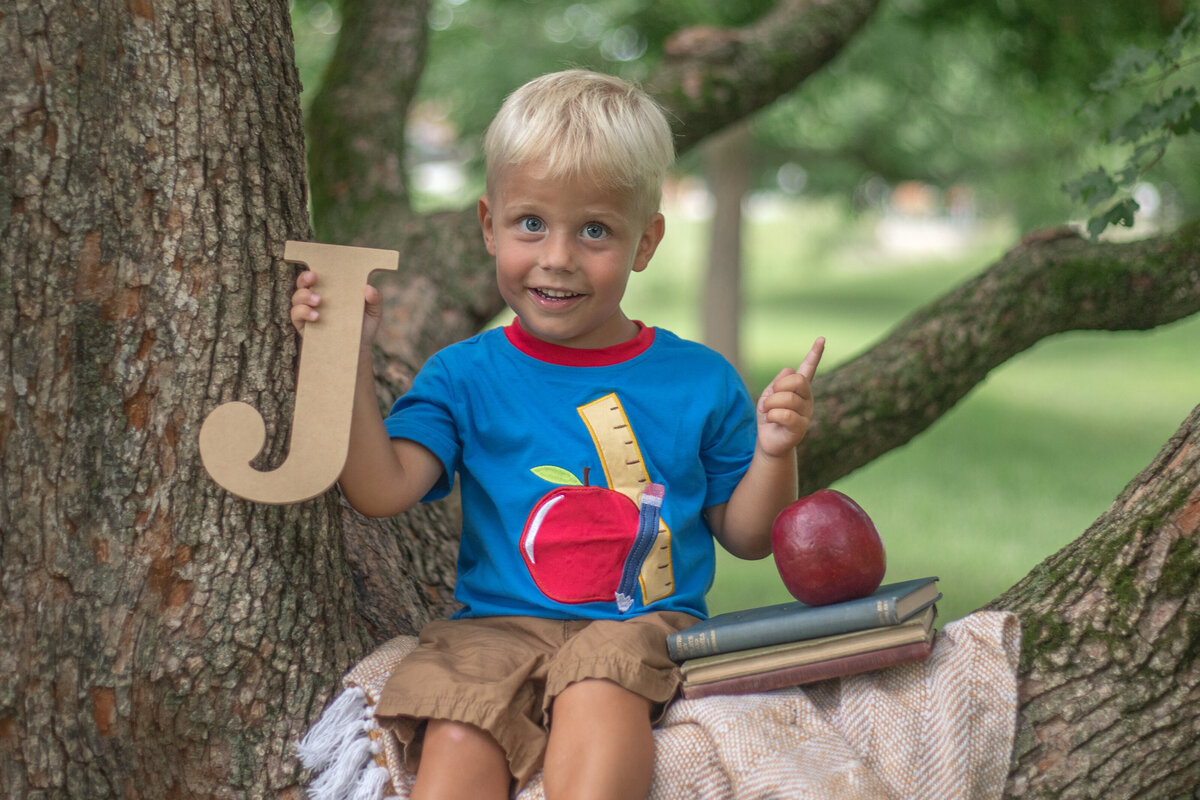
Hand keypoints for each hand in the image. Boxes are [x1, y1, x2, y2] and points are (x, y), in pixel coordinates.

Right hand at [289, 270, 382, 345]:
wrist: (358, 351)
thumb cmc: (364, 327)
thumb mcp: (374, 312)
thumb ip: (375, 300)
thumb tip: (368, 288)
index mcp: (332, 290)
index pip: (319, 275)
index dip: (314, 269)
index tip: (317, 268)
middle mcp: (317, 298)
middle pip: (303, 283)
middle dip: (304, 278)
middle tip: (314, 278)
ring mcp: (308, 311)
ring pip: (297, 297)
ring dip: (304, 295)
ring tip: (319, 301)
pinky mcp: (303, 326)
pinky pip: (296, 315)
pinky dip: (303, 313)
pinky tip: (316, 316)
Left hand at [755, 337, 824, 457]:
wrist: (769, 441)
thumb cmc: (769, 416)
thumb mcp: (769, 395)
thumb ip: (778, 382)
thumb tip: (790, 369)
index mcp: (799, 389)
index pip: (808, 368)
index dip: (815, 353)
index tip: (821, 339)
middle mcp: (806, 399)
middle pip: (797, 381)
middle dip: (778, 387)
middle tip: (769, 399)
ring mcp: (806, 413)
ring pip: (787, 398)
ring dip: (770, 404)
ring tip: (767, 412)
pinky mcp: (801, 428)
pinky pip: (786, 414)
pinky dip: (772, 415)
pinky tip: (771, 421)